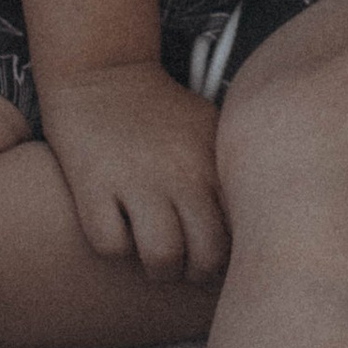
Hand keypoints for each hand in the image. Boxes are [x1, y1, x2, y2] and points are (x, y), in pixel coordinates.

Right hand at [37, 59, 228, 281]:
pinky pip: (112, 245)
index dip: (234, 252)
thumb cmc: (162, 114)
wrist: (103, 75)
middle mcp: (181, 171)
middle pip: (206, 253)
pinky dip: (116, 248)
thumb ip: (229, 176)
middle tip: (188, 265)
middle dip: (197, 272)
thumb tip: (253, 227)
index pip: (242, 228)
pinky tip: (120, 230)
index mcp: (214, 161)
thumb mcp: (209, 132)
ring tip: (155, 259)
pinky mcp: (94, 184)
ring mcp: (137, 178)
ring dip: (159, 268)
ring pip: (162, 257)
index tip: (223, 252)